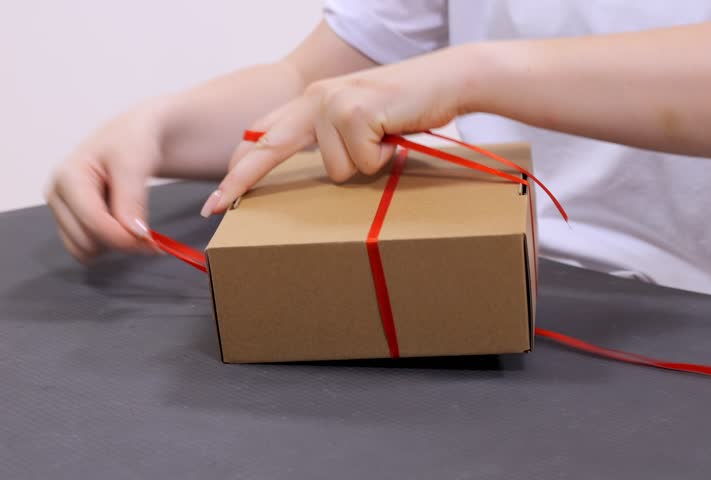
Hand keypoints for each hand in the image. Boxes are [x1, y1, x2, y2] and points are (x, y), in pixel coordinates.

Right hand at [45, 102, 165, 262]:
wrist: (133, 137)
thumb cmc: (131, 142)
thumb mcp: (135, 163)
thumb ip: (132, 199)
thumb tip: (134, 234)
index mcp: (67, 177)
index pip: (93, 223)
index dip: (123, 238)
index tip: (151, 240)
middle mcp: (57, 195)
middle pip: (86, 242)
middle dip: (119, 241)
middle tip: (147, 231)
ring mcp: (61, 210)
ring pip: (84, 249)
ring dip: (113, 245)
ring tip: (132, 222)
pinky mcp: (70, 221)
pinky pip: (87, 248)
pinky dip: (108, 245)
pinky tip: (122, 226)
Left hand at [200, 45, 477, 216]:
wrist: (448, 80)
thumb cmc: (408, 108)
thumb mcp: (362, 122)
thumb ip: (333, 139)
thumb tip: (322, 171)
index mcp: (312, 102)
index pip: (264, 136)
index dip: (239, 168)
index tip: (219, 198)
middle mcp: (315, 99)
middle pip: (268, 148)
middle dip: (241, 180)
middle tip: (213, 208)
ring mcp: (333, 103)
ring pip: (336, 169)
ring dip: (366, 164)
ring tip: (386, 141)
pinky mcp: (354, 111)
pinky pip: (362, 162)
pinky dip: (384, 158)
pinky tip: (394, 136)